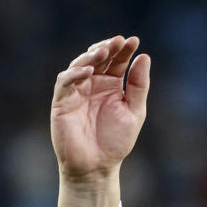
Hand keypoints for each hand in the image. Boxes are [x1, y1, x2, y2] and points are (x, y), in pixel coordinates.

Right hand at [50, 36, 149, 206]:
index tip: (134, 40)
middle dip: (108, 47)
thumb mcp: (134, 111)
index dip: (124, 50)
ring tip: (104, 51)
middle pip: (98, 59)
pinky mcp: (62, 102)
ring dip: (91, 56)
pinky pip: (65, 82)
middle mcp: (92, 85)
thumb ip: (138, 86)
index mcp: (111, 86)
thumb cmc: (115, 141)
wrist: (97, 166)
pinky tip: (88, 71)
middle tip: (118, 41)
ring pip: (79, 65)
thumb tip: (144, 57)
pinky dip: (75, 74)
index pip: (116, 62)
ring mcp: (76, 92)